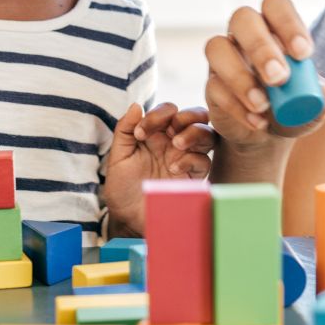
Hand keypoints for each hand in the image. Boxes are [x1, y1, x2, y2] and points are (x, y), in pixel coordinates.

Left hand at [102, 102, 214, 233]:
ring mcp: (186, 159)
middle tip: (171, 128)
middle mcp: (174, 143)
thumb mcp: (118, 157)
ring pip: (207, 134)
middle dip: (186, 116)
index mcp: (157, 134)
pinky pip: (204, 161)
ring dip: (194, 133)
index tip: (139, 133)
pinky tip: (174, 168)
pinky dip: (191, 159)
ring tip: (176, 144)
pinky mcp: (194, 178)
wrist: (129, 219)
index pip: (168, 110)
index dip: (158, 114)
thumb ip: (124, 130)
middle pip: (196, 116)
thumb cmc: (122, 188)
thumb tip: (136, 105)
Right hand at [204, 0, 324, 149]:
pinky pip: (214, 86)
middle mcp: (245, 35)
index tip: (303, 54)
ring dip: (241, 77)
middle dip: (260, 47)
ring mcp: (224, 58)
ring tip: (263, 105)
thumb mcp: (317, 106)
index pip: (275, 5)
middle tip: (279, 78)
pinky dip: (236, 106)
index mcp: (275, 27)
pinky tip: (257, 121)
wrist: (269, 137)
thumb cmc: (295, 106)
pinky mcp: (211, 86)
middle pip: (242, 18)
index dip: (288, 23)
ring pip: (217, 47)